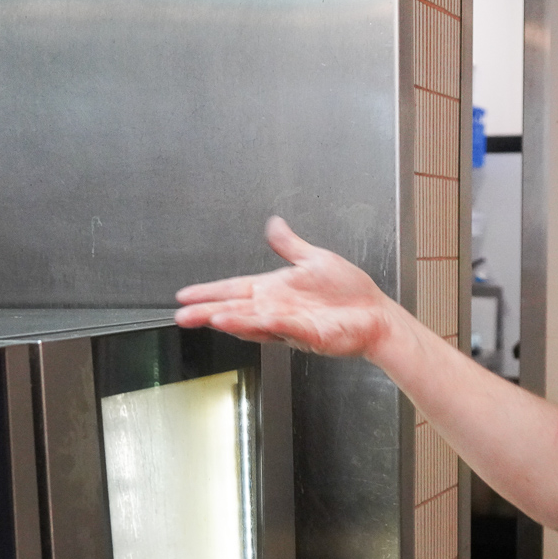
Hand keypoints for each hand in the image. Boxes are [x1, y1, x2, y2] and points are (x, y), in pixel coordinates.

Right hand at [175, 217, 407, 360]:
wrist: (375, 314)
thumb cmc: (349, 293)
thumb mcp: (315, 259)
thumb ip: (290, 246)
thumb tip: (273, 224)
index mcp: (276, 291)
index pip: (235, 289)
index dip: (210, 291)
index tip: (185, 295)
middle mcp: (277, 309)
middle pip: (236, 309)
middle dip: (207, 311)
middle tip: (182, 315)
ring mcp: (290, 324)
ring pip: (253, 321)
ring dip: (230, 319)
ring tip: (206, 317)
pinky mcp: (308, 334)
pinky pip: (282, 327)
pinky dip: (263, 324)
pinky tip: (247, 320)